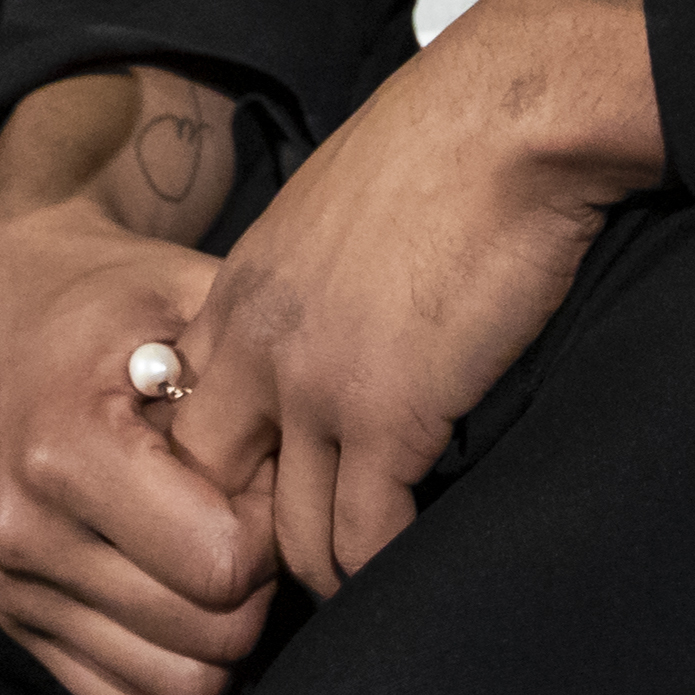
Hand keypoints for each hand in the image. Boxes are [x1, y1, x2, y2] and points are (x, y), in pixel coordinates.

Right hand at [0, 71, 273, 694]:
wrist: (15, 303)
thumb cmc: (120, 298)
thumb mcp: (192, 297)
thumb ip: (256, 383)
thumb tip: (321, 473)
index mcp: (67, 448)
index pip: (223, 562)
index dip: (275, 527)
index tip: (270, 471)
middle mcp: (28, 528)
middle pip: (210, 635)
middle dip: (259, 581)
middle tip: (253, 511)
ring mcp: (15, 585)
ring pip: (179, 687)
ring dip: (223, 631)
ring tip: (218, 546)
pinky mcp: (15, 619)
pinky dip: (175, 664)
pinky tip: (181, 591)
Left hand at [175, 0, 658, 598]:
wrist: (508, 117)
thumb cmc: (442, 151)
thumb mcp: (326, 215)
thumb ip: (301, 291)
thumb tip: (323, 346)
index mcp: (236, 294)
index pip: (185, 428)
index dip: (229, 482)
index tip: (279, 506)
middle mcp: (254, 344)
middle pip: (215, 494)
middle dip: (259, 544)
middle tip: (318, 560)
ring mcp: (314, 385)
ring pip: (292, 539)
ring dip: (331, 569)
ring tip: (372, 577)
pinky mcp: (389, 413)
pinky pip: (366, 540)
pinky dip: (387, 568)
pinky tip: (419, 557)